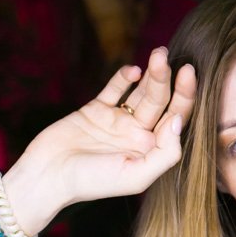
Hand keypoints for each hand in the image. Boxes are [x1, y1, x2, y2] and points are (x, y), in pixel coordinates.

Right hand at [12, 46, 196, 215]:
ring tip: (158, 54)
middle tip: (165, 56)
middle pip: (159, 102)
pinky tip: (132, 70)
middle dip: (165, 79)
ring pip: (140, 92)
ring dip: (150, 73)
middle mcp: (137, 135)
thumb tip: (179, 120)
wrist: (47, 176)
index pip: (176, 119)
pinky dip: (123, 77)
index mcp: (150, 151)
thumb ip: (165, 153)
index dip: (185, 96)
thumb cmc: (92, 182)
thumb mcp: (136, 176)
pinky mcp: (94, 110)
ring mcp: (116, 121)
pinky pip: (114, 89)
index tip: (189, 73)